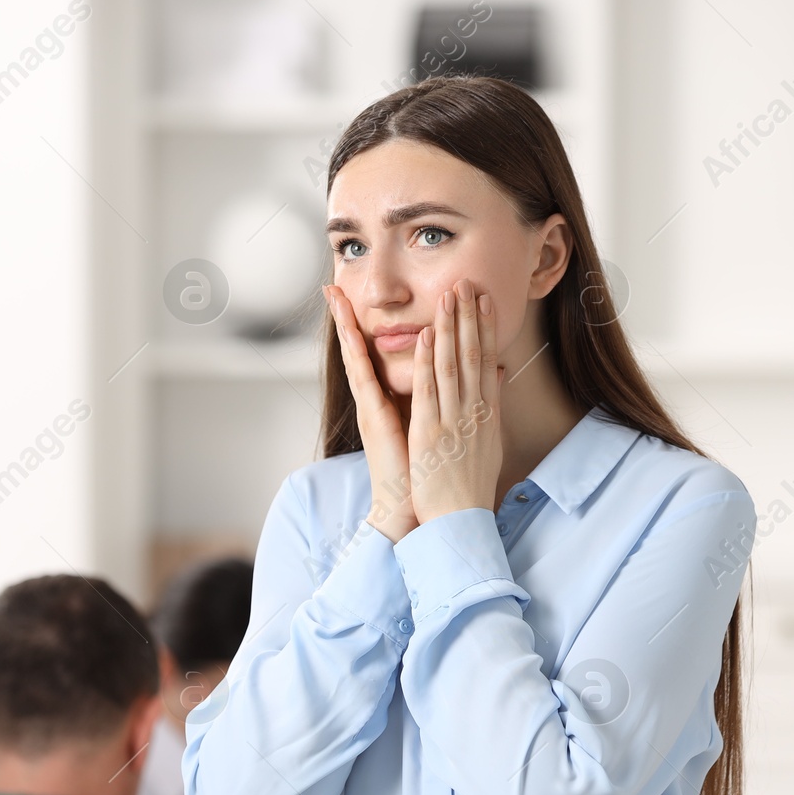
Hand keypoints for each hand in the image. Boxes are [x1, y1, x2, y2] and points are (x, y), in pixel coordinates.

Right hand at [325, 283, 418, 542]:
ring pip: (356, 360)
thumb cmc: (422, 471)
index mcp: (387, 399)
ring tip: (334, 296)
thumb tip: (462, 374)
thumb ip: (439, 398)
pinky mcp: (375, 423)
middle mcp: (373, 401)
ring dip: (347, 326)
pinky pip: (369, 384)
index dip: (364, 324)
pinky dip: (368, 358)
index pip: (373, 353)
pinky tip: (365, 335)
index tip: (354, 296)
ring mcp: (370, 410)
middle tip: (331, 285)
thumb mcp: (429, 426)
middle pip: (356, 350)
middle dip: (344, 317)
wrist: (410, 509)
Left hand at [408, 279, 503, 524]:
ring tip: (449, 296)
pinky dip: (429, 362)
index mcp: (488, 416)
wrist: (458, 522)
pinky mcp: (431, 433)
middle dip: (470, 317)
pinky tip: (428, 336)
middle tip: (466, 283)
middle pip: (474, 356)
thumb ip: (490, 411)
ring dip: (451, 328)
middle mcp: (475, 413)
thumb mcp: (488, 447)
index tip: (485, 301)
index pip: (489, 362)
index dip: (487, 329)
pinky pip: (430, 391)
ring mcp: (454, 421)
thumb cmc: (469, 489)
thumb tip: (498, 380)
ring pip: (454, 366)